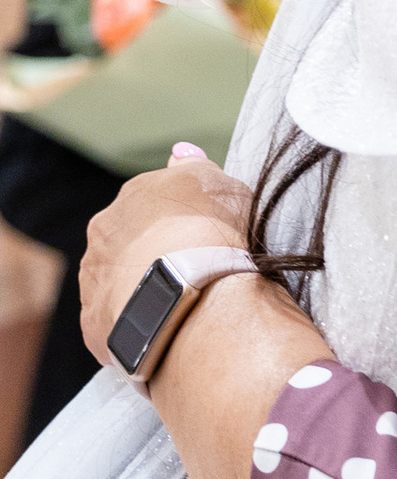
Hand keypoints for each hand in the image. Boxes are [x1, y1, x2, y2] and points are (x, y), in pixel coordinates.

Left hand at [79, 148, 251, 366]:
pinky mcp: (94, 322)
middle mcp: (102, 233)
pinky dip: (136, 320)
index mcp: (131, 196)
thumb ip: (196, 167)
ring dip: (141, 286)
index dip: (179, 220)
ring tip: (177, 302)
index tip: (202, 236)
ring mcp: (94, 279)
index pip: (152, 203)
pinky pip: (116, 318)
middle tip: (189, 269)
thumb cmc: (212, 232)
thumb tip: (180, 153)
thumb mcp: (220, 184)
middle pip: (129, 240)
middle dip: (153, 251)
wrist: (190, 292)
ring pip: (119, 279)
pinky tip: (162, 325)